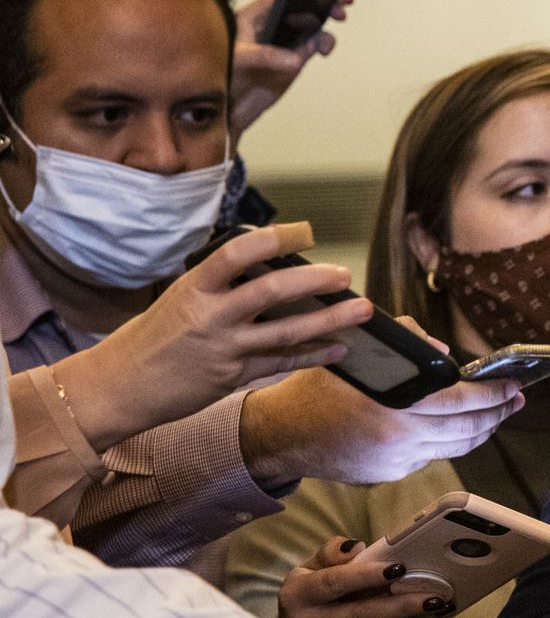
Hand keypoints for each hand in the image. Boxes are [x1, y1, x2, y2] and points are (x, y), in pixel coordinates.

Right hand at [52, 224, 371, 452]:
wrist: (120, 385)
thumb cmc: (153, 336)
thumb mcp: (180, 298)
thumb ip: (222, 286)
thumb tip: (273, 269)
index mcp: (194, 287)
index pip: (238, 253)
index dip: (276, 239)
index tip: (306, 232)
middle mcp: (210, 315)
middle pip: (272, 291)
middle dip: (315, 281)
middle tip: (345, 275)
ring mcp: (223, 348)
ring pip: (287, 331)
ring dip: (331, 319)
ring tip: (362, 310)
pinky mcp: (232, 376)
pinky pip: (282, 363)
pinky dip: (314, 355)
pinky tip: (339, 348)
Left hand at [231, 0, 352, 138]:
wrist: (228, 106)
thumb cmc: (222, 75)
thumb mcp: (238, 60)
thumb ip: (264, 56)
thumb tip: (296, 57)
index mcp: (254, 15)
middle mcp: (273, 23)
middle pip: (303, 2)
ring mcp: (286, 40)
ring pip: (313, 21)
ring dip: (328, 16)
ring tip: (340, 16)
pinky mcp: (297, 56)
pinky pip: (316, 43)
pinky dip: (325, 43)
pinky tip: (325, 49)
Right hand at [241, 321, 522, 486]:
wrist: (283, 435)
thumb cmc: (320, 387)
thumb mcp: (360, 353)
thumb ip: (407, 345)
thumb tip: (446, 354)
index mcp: (397, 404)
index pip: (461, 400)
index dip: (493, 395)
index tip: (513, 386)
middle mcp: (401, 436)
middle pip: (467, 429)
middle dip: (498, 415)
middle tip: (515, 401)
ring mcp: (397, 460)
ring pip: (455, 448)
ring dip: (481, 431)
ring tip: (495, 415)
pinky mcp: (391, 474)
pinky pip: (430, 456)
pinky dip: (447, 442)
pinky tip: (453, 428)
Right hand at [277, 537, 451, 617]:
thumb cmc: (310, 596)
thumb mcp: (310, 569)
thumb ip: (331, 553)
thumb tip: (356, 547)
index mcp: (297, 596)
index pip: (334, 582)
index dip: (365, 576)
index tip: (398, 568)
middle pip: (359, 616)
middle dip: (400, 606)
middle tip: (433, 595)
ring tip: (439, 606)